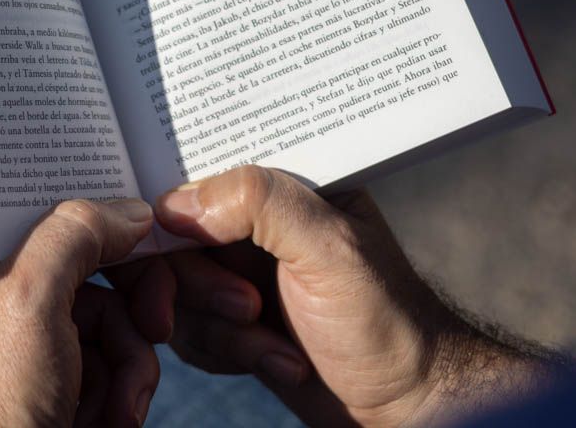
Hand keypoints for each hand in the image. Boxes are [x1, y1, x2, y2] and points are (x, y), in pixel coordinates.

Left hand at [0, 198, 175, 427]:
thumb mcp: (27, 300)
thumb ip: (74, 234)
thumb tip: (129, 211)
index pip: (53, 211)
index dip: (109, 222)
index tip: (152, 236)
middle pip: (96, 269)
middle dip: (135, 308)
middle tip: (160, 325)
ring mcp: (28, 346)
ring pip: (114, 324)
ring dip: (132, 365)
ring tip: (119, 408)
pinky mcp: (54, 386)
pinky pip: (111, 368)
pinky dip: (123, 396)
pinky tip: (110, 420)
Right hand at [147, 166, 552, 427]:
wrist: (403, 404)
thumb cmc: (385, 319)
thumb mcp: (331, 247)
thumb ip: (259, 203)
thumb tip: (176, 203)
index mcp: (281, 183)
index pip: (200, 171)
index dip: (174, 211)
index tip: (175, 244)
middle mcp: (253, 221)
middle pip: (172, 238)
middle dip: (202, 284)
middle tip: (249, 308)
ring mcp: (237, 271)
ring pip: (173, 289)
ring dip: (220, 329)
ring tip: (277, 345)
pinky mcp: (229, 319)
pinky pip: (186, 330)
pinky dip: (224, 353)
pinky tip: (278, 361)